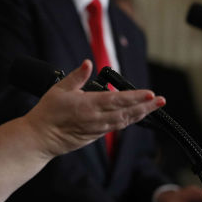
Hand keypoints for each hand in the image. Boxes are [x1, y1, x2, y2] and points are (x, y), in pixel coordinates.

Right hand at [25, 60, 165, 157]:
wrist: (40, 138)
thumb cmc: (47, 113)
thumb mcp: (59, 89)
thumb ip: (76, 76)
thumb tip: (88, 63)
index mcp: (88, 105)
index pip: (117, 100)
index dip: (136, 97)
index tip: (150, 93)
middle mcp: (96, 119)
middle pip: (126, 113)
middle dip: (146, 106)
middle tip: (161, 100)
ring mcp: (96, 129)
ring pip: (123, 122)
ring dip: (139, 114)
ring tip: (152, 107)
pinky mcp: (93, 136)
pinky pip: (114, 127)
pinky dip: (126, 121)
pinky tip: (133, 116)